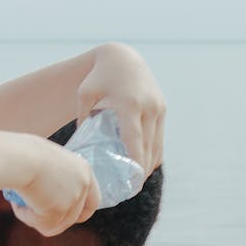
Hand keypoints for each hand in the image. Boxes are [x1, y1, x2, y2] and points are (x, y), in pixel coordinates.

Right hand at [10, 141, 99, 236]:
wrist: (19, 156)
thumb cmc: (24, 152)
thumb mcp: (48, 162)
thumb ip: (56, 178)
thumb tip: (47, 191)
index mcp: (84, 169)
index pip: (93, 201)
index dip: (79, 212)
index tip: (63, 214)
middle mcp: (83, 185)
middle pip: (73, 217)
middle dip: (53, 219)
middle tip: (33, 212)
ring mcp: (73, 200)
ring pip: (55, 225)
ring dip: (36, 218)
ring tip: (18, 203)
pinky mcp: (58, 212)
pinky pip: (41, 225)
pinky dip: (26, 217)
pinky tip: (16, 203)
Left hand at [78, 43, 164, 175]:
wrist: (122, 56)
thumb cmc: (97, 78)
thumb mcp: (84, 96)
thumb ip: (84, 121)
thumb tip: (82, 150)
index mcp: (129, 104)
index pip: (135, 140)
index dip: (136, 164)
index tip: (132, 183)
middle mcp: (148, 107)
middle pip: (148, 147)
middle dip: (141, 171)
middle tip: (130, 189)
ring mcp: (158, 107)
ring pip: (157, 145)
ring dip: (149, 164)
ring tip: (136, 181)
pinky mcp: (162, 108)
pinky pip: (160, 138)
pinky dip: (153, 153)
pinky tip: (144, 165)